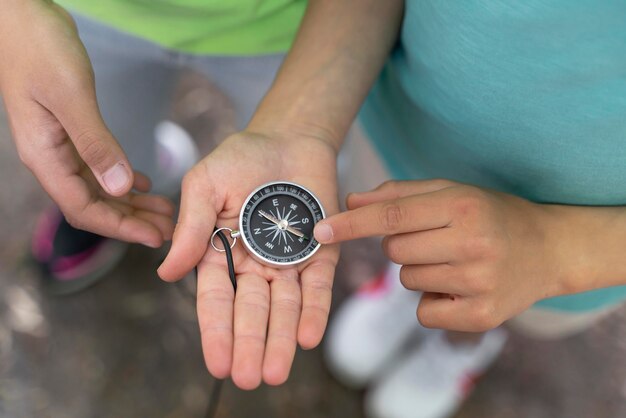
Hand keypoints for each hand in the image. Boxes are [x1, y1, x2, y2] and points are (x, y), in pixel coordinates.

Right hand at [0, 0, 173, 245]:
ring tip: (163, 211)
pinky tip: (142, 183)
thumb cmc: (39, 49)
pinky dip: (122, 178)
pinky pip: (97, 166)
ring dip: (131, 203)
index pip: (83, 209)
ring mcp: (59, 146)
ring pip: (98, 188)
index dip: (120, 228)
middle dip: (131, 221)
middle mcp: (50, 158)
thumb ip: (94, 143)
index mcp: (44, 157)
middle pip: (93, 204)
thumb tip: (119, 187)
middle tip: (169, 229)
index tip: (154, 237)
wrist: (20, 16)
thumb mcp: (71, 96)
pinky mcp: (70, 132)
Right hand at [158, 131, 338, 388]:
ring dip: (281, 339)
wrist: (288, 138)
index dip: (217, 332)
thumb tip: (167, 273)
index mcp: (221, 253)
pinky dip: (314, 311)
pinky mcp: (321, 252)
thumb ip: (191, 226)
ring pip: (285, 307)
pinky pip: (317, 286)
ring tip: (277, 372)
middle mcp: (255, 265)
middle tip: (251, 378)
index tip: (219, 364)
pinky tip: (307, 338)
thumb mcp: (205, 185)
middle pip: (252, 312)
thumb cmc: (241, 159)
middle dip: (251, 344)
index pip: (217, 300)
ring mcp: (289, 261)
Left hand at [314, 180, 562, 331]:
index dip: (351, 223)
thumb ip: (400, 194)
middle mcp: (472, 243)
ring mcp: (479, 283)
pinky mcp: (482, 316)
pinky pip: (424, 312)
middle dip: (401, 245)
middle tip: (435, 239)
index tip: (319, 230)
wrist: (549, 249)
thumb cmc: (490, 215)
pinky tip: (459, 287)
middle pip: (394, 250)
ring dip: (418, 271)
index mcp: (462, 206)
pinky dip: (431, 301)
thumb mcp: (451, 192)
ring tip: (453, 261)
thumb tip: (350, 200)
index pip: (392, 216)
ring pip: (406, 280)